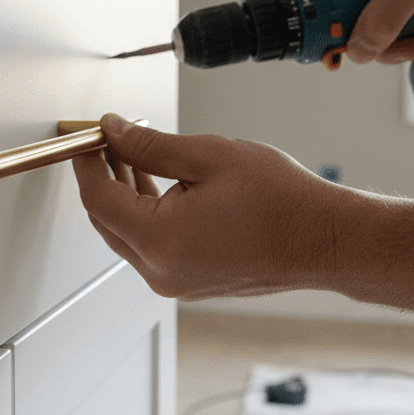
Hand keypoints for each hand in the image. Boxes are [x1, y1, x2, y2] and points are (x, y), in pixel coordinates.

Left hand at [73, 114, 340, 299]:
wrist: (326, 241)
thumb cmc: (282, 201)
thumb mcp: (208, 156)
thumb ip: (150, 146)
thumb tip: (114, 132)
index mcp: (159, 241)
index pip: (98, 199)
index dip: (87, 163)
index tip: (86, 137)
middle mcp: (160, 271)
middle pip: (107, 221)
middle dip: (102, 177)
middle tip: (107, 141)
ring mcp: (174, 282)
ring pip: (128, 235)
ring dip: (124, 195)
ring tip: (131, 154)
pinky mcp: (189, 282)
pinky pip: (151, 247)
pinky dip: (146, 215)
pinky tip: (156, 184)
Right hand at [303, 0, 413, 63]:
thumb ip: (382, 20)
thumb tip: (358, 51)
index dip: (321, 29)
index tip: (339, 52)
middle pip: (341, 15)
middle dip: (373, 38)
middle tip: (401, 45)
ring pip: (368, 17)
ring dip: (398, 36)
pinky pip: (387, 8)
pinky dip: (408, 23)